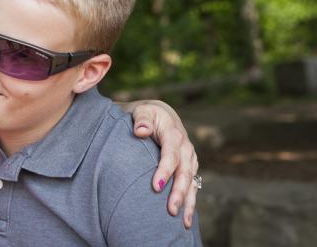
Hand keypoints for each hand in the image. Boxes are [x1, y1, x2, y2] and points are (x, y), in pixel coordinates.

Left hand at [123, 99, 198, 227]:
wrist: (160, 114)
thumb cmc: (145, 114)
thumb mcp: (142, 111)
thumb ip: (141, 120)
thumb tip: (140, 131)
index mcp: (173, 133)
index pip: (170, 154)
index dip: (165, 170)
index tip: (156, 186)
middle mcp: (185, 147)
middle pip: (184, 172)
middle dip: (179, 192)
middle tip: (171, 210)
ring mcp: (189, 158)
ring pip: (192, 182)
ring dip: (188, 202)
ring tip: (183, 222)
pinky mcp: (189, 166)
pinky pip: (193, 185)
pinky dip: (191, 202)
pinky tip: (186, 219)